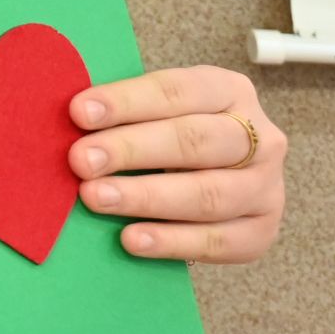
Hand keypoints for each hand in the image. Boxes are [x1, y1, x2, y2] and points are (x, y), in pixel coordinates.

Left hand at [69, 65, 287, 263]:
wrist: (217, 179)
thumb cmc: (172, 133)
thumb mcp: (158, 110)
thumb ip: (123, 111)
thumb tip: (67, 119)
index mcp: (229, 91)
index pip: (176, 91)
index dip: (126, 101)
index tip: (78, 112)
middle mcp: (261, 138)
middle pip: (195, 141)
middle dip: (131, 149)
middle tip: (81, 159)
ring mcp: (267, 188)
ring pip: (208, 194)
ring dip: (146, 197)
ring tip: (95, 197)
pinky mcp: (261, 232)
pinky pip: (217, 242)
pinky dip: (171, 241)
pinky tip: (131, 238)